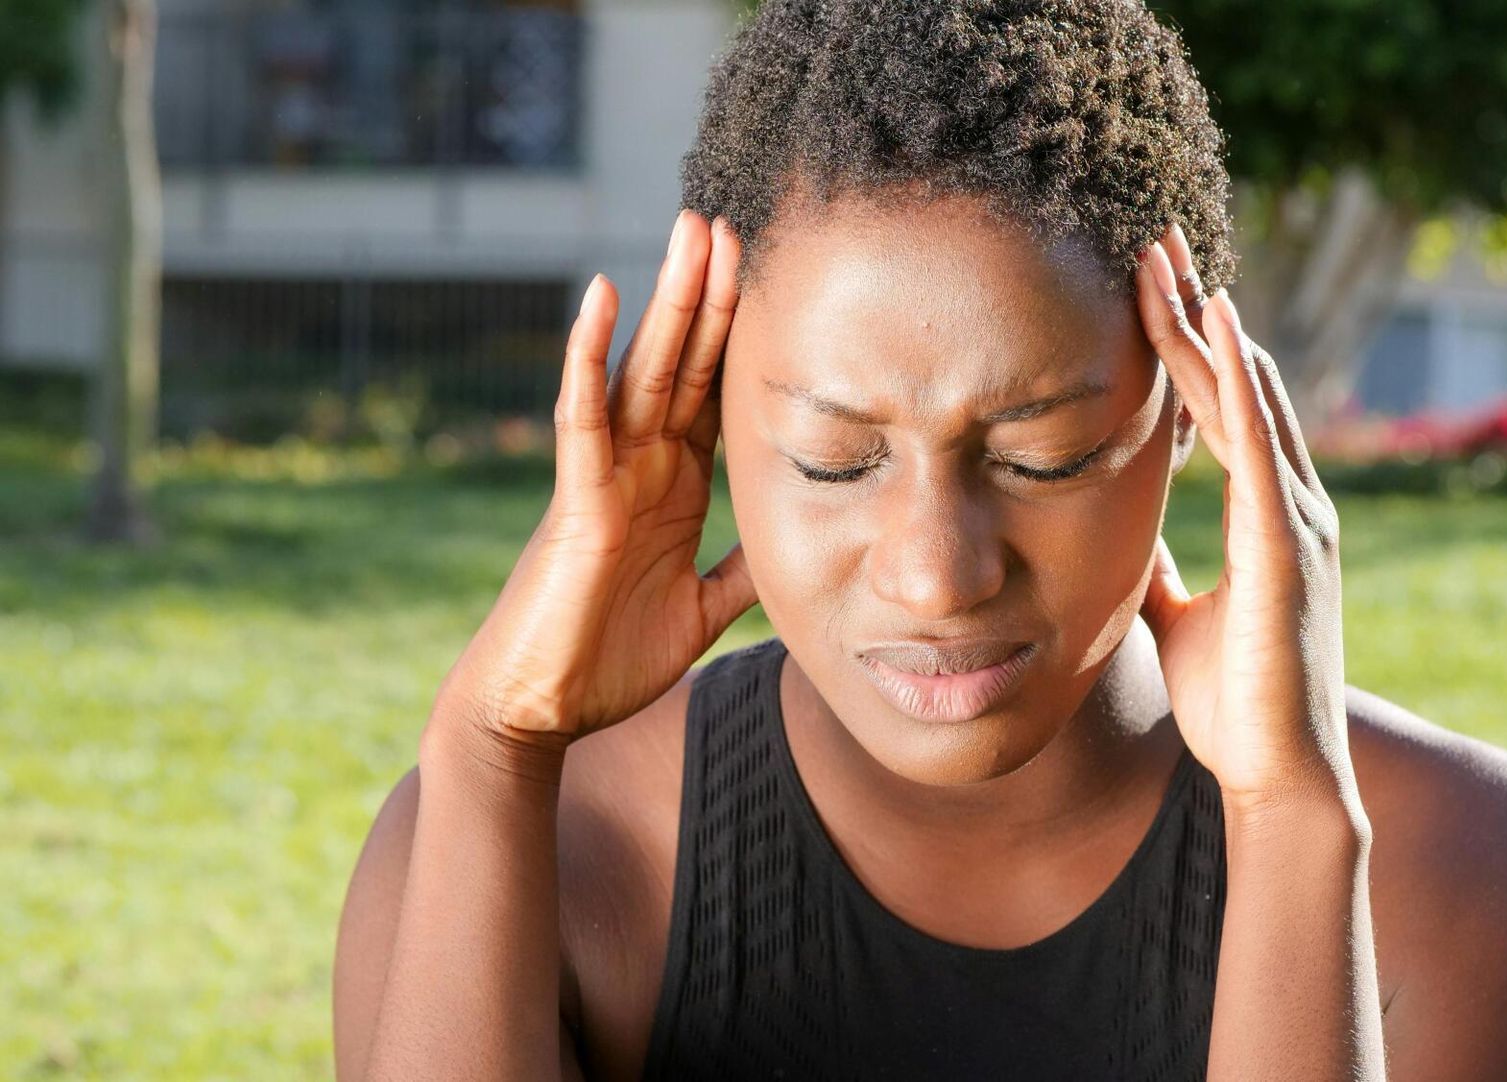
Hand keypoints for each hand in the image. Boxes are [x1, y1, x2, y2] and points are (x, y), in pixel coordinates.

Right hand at [432, 209, 757, 751]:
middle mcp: (639, 466)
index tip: (772, 274)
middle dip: (710, 293)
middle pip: (682, 363)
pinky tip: (602, 295)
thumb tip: (790, 550)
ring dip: (667, 299)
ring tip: (689, 229)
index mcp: (672, 486)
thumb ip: (741, 573)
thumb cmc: (607, 660)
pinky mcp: (576, 500)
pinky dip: (590, 355)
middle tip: (731, 218)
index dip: (742, 337)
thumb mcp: (701, 611)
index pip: (714, 394)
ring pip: (641, 369)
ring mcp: (606, 475)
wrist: (539, 712)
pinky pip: (584, 415)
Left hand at [1133, 223, 1354, 812]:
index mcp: (1264, 515)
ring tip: (1167, 257)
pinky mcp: (1288, 547)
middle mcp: (1289, 502)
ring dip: (1207, 325)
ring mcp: (1295, 520)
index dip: (1185, 342)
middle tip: (1152, 237)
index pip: (1220, 406)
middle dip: (1194, 308)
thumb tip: (1123, 539)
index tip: (1145, 283)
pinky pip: (1258, 447)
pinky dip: (1239, 383)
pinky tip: (1217, 327)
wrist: (1276, 778)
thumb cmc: (1233, 704)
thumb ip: (1158, 568)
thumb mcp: (1179, 615)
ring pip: (1247, 398)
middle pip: (1236, 381)